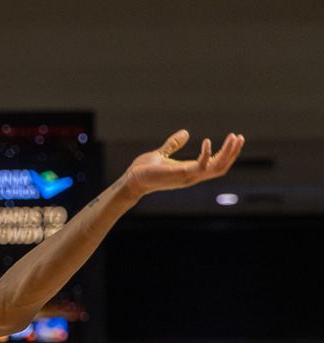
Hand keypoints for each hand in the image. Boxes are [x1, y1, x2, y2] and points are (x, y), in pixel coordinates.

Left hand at [123, 130, 243, 197]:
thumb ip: (174, 144)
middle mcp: (192, 175)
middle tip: (239, 137)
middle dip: (232, 153)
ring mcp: (188, 177)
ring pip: (216, 168)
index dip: (228, 153)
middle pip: (221, 167)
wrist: (132, 180)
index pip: (216, 164)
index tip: (235, 138)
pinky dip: (206, 154)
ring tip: (233, 137)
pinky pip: (200, 167)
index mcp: (191, 170)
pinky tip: (207, 140)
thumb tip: (185, 133)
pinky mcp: (180, 175)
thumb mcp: (163, 154)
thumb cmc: (145, 170)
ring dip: (227, 153)